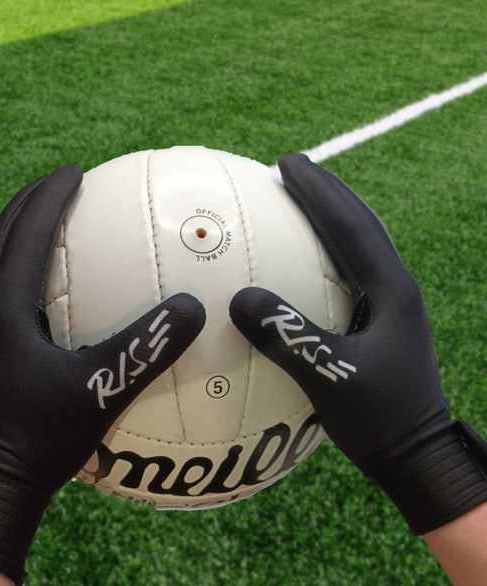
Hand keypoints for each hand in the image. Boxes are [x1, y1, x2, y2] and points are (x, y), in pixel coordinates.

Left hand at [0, 167, 204, 584]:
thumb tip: (194, 308)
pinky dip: (19, 266)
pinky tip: (45, 284)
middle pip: (2, 235)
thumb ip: (150, 347)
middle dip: (30, 202)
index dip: (52, 195)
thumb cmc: (40, 438)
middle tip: (61, 183)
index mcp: (6, 305)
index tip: (75, 171)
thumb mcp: (103, 389)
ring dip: (20, 231)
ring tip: (48, 218)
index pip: (29, 231)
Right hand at [230, 153, 486, 534]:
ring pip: (359, 244)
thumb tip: (238, 299)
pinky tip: (304, 257)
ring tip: (299, 197)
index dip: (319, 191)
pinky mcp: (379, 320)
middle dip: (326, 191)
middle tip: (291, 167)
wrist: (415, 453)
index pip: (351, 226)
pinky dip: (328, 250)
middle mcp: (395, 288)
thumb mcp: (329, 378)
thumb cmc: (379, 419)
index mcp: (391, 291)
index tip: (288, 163)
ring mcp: (390, 303)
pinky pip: (351, 270)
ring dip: (330, 215)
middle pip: (359, 224)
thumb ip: (285, 337)